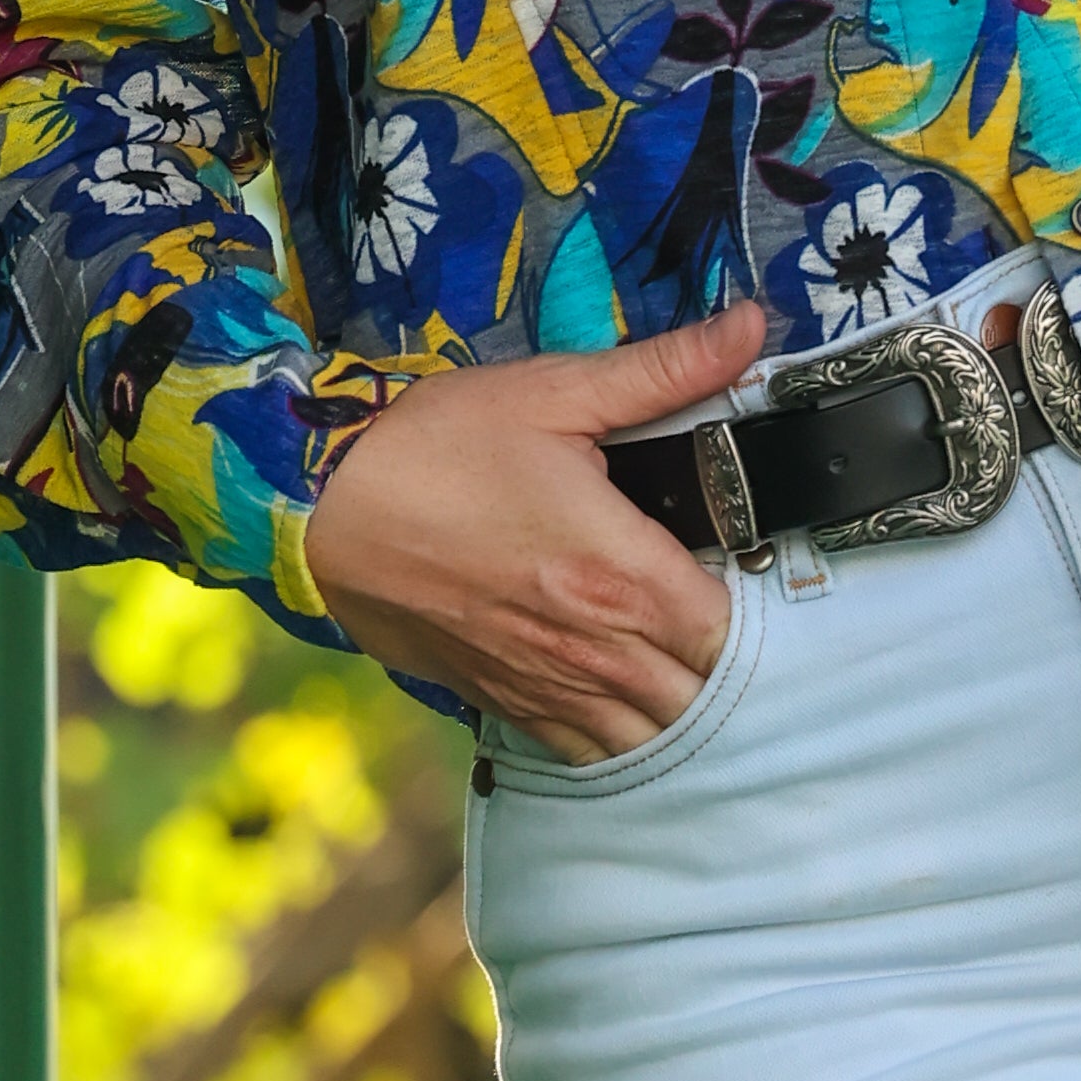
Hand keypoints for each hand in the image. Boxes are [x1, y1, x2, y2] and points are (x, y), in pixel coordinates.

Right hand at [304, 306, 764, 765]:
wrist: (323, 511)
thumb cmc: (436, 448)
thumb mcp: (555, 391)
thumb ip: (665, 369)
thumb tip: (749, 327)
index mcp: (618, 572)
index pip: (733, 630)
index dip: (756, 605)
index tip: (746, 566)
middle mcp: (593, 648)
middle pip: (703, 696)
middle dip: (727, 661)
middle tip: (723, 608)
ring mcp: (549, 686)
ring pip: (652, 737)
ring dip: (681, 708)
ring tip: (686, 659)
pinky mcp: (508, 702)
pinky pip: (590, 753)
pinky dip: (623, 737)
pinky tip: (628, 699)